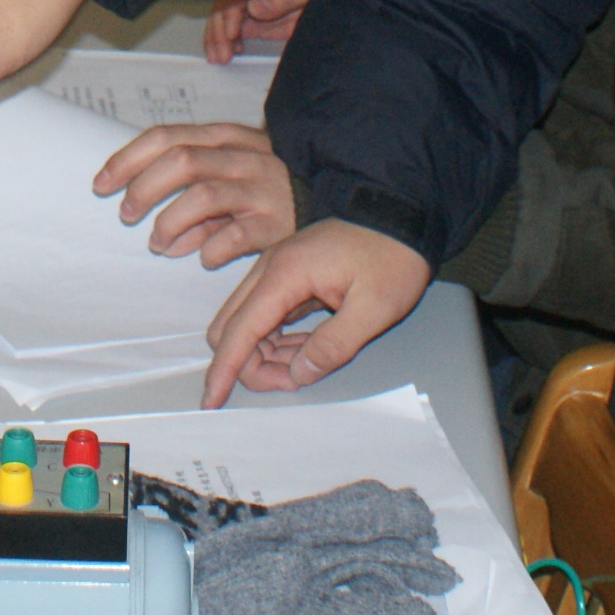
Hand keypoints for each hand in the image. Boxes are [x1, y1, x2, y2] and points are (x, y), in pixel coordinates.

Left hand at [94, 123, 294, 265]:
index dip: (129, 158)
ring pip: (204, 195)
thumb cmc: (271, 186)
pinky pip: (236, 234)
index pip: (168, 136)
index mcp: (226, 137)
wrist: (336, 198)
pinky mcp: (278, 223)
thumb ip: (193, 195)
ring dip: (170, 221)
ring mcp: (262, 189)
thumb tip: (162, 236)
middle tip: (126, 214)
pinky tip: (203, 257)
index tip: (102, 182)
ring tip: (158, 243)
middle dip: (144, 187)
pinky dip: (212, 247)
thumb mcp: (231, 176)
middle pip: (182, 160)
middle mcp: (244, 157)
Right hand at [201, 222, 429, 407]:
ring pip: (246, 323)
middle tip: (292, 381)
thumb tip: (297, 374)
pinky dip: (276, 340)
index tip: (211, 401)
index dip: (224, 369)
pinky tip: (307, 349)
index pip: (239, 330)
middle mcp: (271, 269)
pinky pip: (266, 315)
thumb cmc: (394, 255)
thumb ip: (333, 345)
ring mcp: (277, 270)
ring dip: (265, 354)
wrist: (402, 213)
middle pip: (231, 327)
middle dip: (249, 364)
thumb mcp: (375, 307)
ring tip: (309, 365)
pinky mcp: (289, 276)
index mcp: (285, 274)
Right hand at [202, 0, 324, 61]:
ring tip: (220, 57)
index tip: (231, 32)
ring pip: (238, 15)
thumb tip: (254, 8)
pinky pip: (253, 27)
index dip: (231, 8)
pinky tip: (234, 50)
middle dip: (221, 26)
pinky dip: (239, 38)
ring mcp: (274, 0)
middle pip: (234, 0)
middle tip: (220, 54)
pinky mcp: (280, 19)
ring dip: (224, 35)